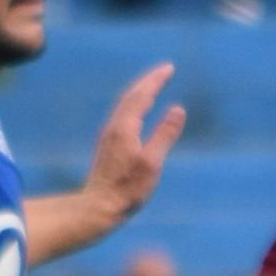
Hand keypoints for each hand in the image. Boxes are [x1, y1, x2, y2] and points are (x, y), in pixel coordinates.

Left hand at [84, 63, 186, 219]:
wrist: (98, 207)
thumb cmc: (127, 190)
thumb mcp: (152, 164)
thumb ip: (165, 135)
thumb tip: (178, 109)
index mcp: (125, 128)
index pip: (142, 95)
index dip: (156, 80)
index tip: (169, 68)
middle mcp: (114, 127)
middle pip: (131, 95)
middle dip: (148, 81)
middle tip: (165, 70)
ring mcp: (108, 135)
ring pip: (124, 104)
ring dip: (140, 90)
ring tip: (153, 85)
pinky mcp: (107, 144)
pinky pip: (122, 114)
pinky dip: (133, 104)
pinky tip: (138, 111)